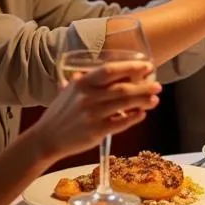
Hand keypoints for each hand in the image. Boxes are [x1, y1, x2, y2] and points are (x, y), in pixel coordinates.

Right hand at [30, 61, 160, 159]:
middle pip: (122, 88)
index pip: (109, 70)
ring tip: (155, 99)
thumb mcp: (67, 92)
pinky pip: (120, 123)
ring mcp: (92, 114)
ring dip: (143, 100)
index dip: (130, 67)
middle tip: (158, 85)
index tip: (147, 66)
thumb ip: (80, 81)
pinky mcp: (96, 131)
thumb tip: (84, 70)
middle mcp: (88, 97)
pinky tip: (142, 114)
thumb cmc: (59, 114)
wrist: (46, 139)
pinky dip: (133, 118)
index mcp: (82, 83)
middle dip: (143, 86)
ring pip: (124, 104)